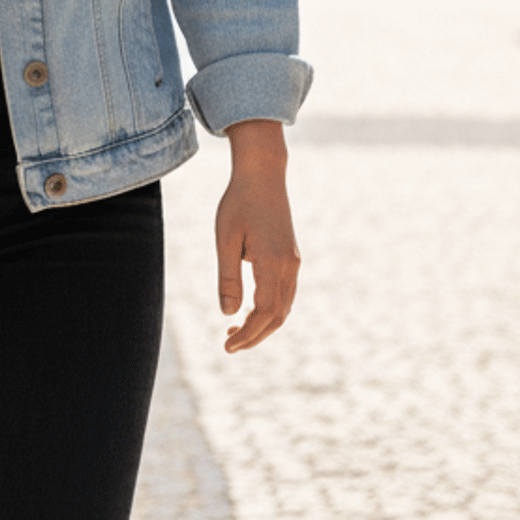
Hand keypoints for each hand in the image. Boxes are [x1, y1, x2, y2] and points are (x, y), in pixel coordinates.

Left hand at [215, 121, 301, 353]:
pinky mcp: (291, 256)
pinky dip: (270, 309)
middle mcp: (289, 267)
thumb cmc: (239, 203)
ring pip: (284, 307)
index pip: (264, 313)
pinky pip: (285, 294)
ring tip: (236, 330)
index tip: (227, 346)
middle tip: (229, 344)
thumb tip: (228, 315)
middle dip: (255, 336)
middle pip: (277, 316)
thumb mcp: (226, 239)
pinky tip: (251, 308)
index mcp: (273, 264)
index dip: (248, 334)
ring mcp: (293, 262)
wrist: (263, 174)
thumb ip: (228, 278)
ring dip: (263, 324)